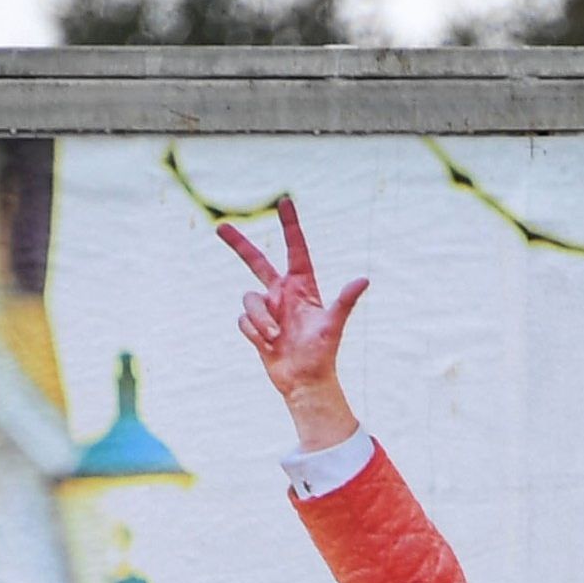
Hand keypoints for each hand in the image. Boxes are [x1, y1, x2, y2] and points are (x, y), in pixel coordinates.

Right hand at [222, 196, 367, 452]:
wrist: (305, 381)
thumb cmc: (322, 353)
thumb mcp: (333, 324)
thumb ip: (345, 300)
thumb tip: (363, 279)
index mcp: (302, 286)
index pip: (295, 249)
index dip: (290, 225)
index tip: (285, 202)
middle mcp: (282, 293)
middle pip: (256, 262)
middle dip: (238, 244)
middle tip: (220, 227)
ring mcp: (267, 309)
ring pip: (248, 299)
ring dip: (261, 319)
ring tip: (275, 337)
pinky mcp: (255, 325)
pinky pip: (243, 320)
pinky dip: (254, 332)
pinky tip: (268, 344)